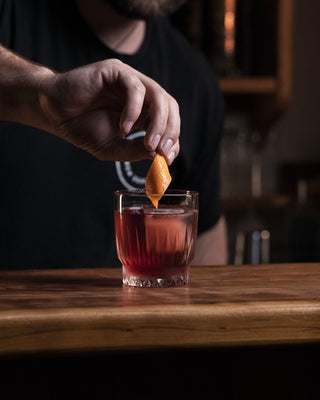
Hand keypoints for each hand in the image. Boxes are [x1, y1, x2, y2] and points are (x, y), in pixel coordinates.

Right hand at [39, 59, 179, 163]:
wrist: (55, 114)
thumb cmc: (82, 128)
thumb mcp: (113, 148)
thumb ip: (135, 151)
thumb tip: (160, 155)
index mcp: (143, 111)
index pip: (169, 121)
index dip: (173, 139)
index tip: (167, 158)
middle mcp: (140, 94)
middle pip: (170, 106)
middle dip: (170, 131)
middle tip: (160, 151)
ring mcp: (129, 80)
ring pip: (158, 95)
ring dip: (158, 123)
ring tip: (148, 143)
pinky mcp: (116, 71)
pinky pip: (135, 87)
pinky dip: (134, 110)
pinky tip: (124, 128)